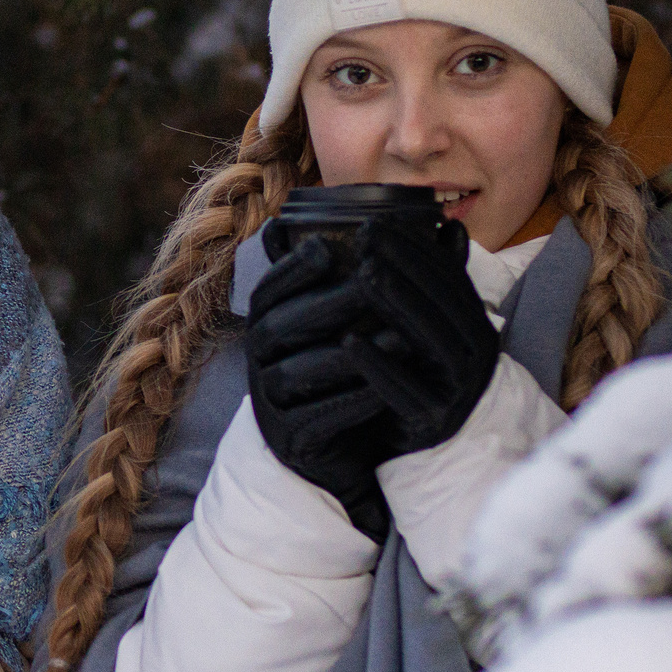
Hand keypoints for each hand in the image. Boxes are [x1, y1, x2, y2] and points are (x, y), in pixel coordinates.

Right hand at [244, 236, 394, 541]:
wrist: (332, 450)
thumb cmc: (341, 375)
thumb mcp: (344, 325)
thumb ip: (363, 278)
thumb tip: (411, 221)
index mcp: (267, 323)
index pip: (269, 288)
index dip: (292, 267)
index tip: (327, 246)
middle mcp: (260, 357)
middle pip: (279, 324)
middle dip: (325, 302)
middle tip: (370, 283)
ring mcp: (270, 398)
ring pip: (298, 370)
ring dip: (348, 355)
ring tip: (398, 341)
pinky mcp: (289, 436)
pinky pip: (317, 416)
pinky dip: (353, 401)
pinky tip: (389, 389)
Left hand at [344, 220, 501, 458]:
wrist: (439, 450)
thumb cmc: (427, 375)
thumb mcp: (437, 327)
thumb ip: (438, 283)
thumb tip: (449, 224)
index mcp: (474, 325)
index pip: (448, 277)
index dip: (415, 247)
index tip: (377, 220)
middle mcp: (475, 352)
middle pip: (441, 301)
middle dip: (403, 264)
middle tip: (365, 235)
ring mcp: (458, 388)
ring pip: (428, 339)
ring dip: (395, 304)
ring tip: (362, 274)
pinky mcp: (435, 420)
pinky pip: (407, 390)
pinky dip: (378, 365)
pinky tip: (348, 343)